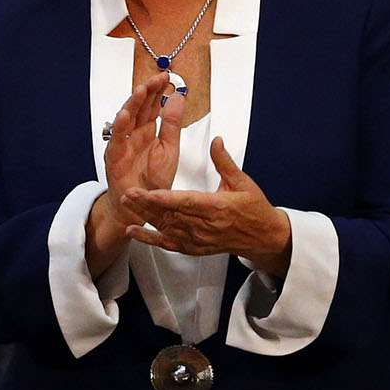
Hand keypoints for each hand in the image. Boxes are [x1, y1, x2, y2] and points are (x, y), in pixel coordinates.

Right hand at [84, 75, 181, 273]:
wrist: (144, 205)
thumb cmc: (154, 179)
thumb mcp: (170, 148)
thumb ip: (173, 124)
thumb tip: (179, 97)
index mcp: (148, 130)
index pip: (152, 105)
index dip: (158, 91)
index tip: (167, 77)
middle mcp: (134, 133)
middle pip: (139, 108)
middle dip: (147, 92)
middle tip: (156, 78)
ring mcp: (122, 143)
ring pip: (125, 119)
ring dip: (132, 104)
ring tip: (141, 90)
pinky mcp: (114, 157)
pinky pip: (116, 140)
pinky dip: (119, 127)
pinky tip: (125, 115)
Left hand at [122, 135, 292, 277]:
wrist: (264, 237)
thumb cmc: (254, 210)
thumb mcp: (243, 182)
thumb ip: (224, 162)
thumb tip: (216, 141)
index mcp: (218, 207)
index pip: (187, 202)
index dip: (167, 198)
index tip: (149, 192)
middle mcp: (206, 226)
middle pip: (172, 215)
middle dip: (147, 204)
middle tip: (128, 193)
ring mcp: (198, 239)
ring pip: (166, 228)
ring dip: (144, 217)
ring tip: (126, 204)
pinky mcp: (194, 248)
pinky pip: (168, 244)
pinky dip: (149, 239)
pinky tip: (133, 232)